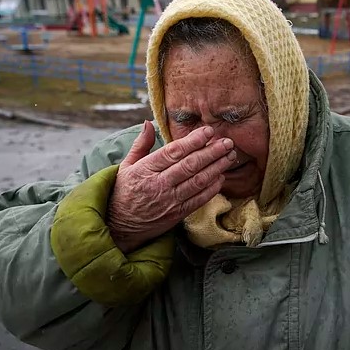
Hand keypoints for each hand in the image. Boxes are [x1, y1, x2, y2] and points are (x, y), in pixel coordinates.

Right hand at [107, 121, 235, 252]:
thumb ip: (141, 144)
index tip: (208, 131)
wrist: (119, 226)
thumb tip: (148, 123)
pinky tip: (221, 177)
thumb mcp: (126, 166)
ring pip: (197, 182)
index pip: (173, 152)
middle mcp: (158, 185)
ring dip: (217, 168)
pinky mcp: (177, 215)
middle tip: (227, 142)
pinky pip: (198, 200)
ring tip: (230, 156)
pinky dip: (212, 188)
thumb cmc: (123, 192)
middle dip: (211, 152)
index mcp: (145, 170)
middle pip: (190, 165)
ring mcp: (169, 201)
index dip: (193, 141)